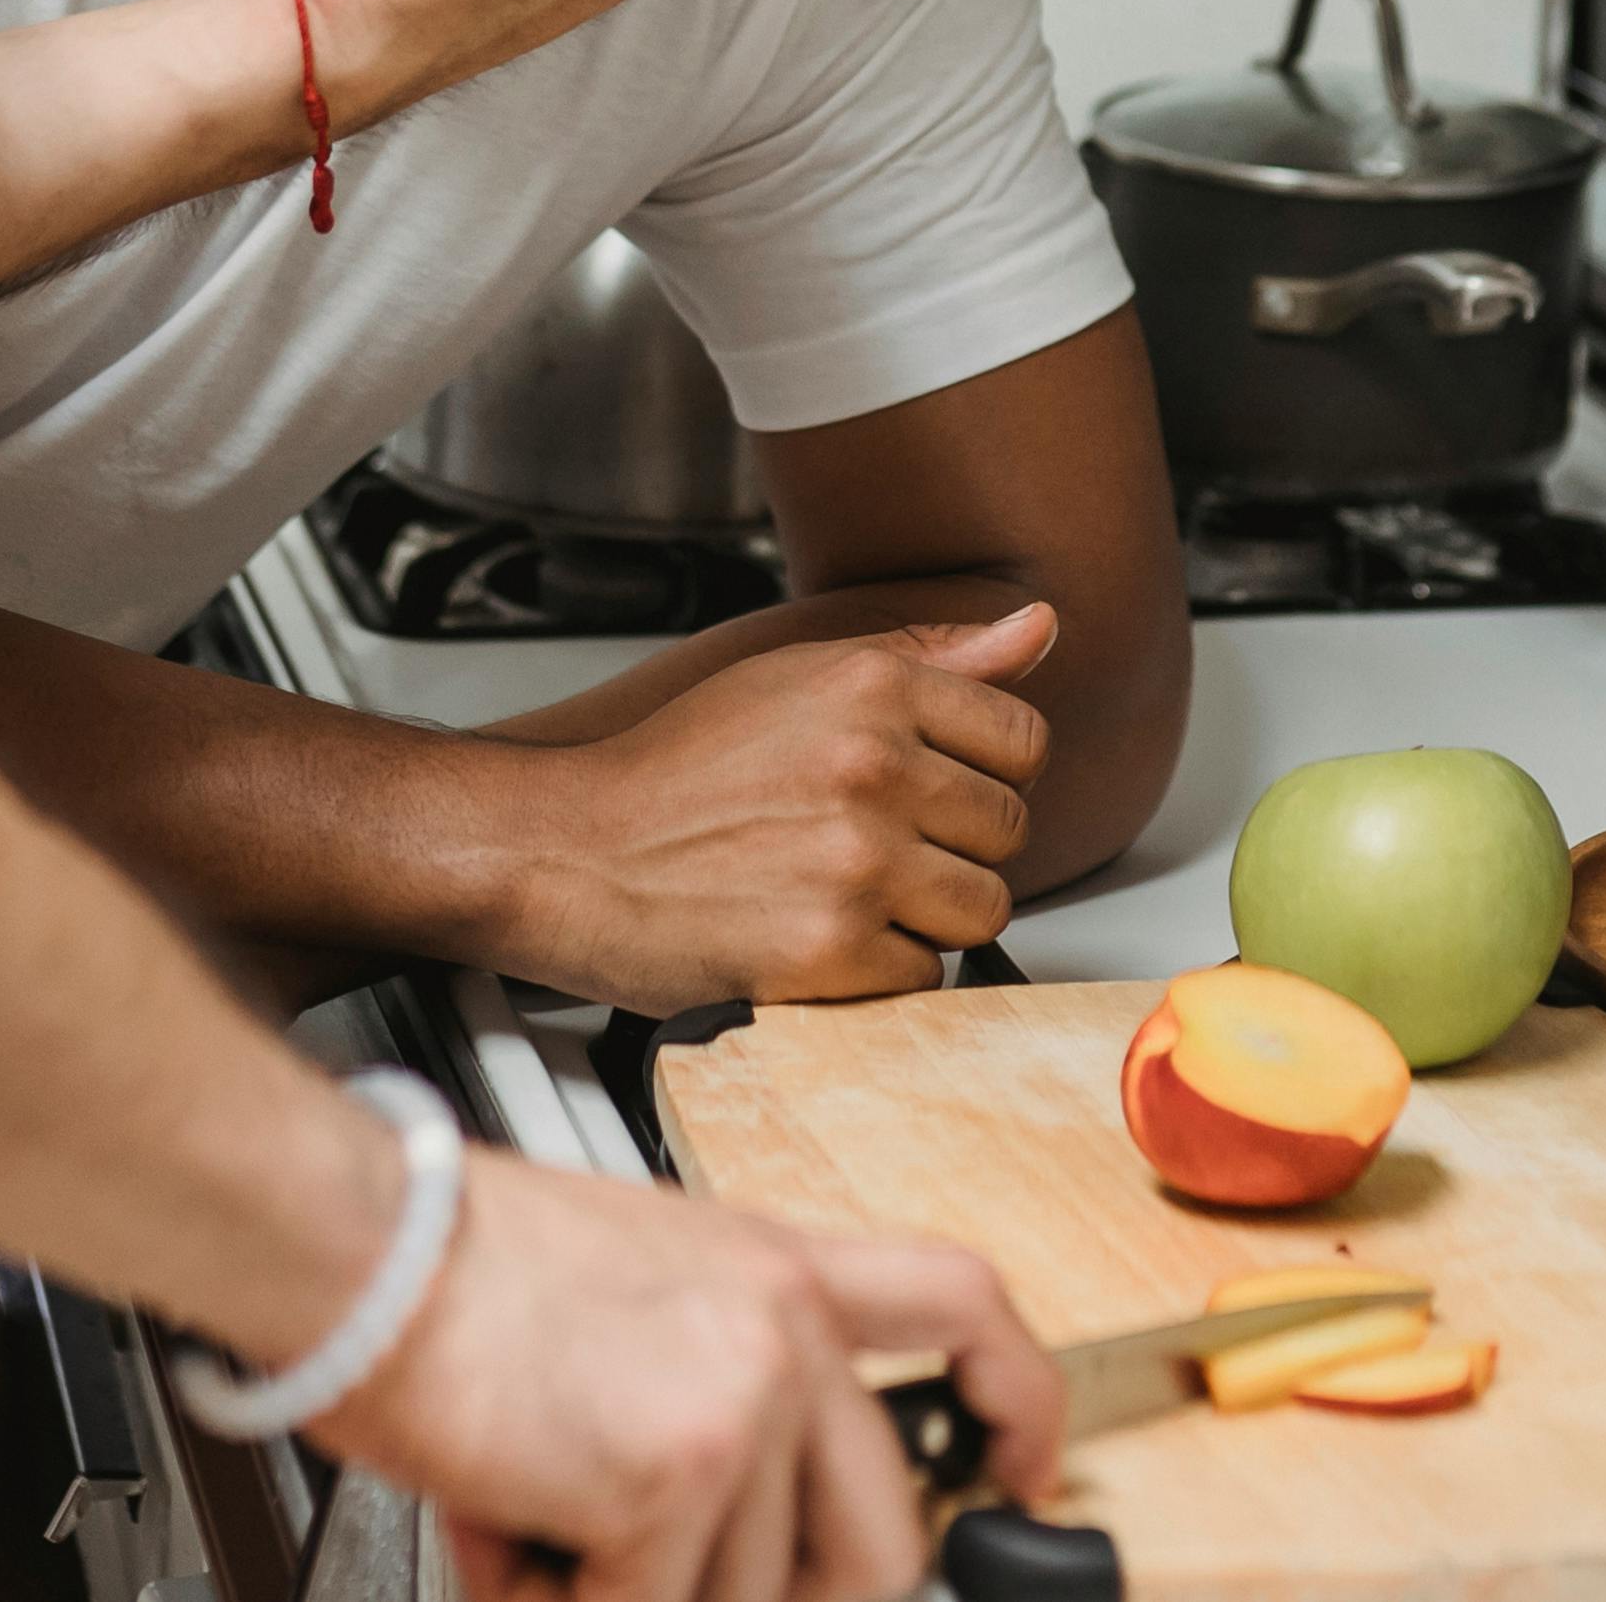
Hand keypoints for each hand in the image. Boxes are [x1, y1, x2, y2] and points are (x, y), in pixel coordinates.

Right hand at [315, 1153, 1066, 1601]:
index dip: (1017, 1404)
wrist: (361, 1248)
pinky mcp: (679, 1470)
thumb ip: (713, 1368)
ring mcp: (744, 1395)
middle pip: (883, 1531)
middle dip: (793, 1598)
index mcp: (774, 1265)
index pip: (961, 1306)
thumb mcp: (635, 1279)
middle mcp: (782, 1323)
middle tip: (668, 1581)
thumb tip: (731, 1523)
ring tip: (540, 1526)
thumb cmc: (453, 1262)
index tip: (1024, 1479)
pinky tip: (509, 1536)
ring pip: (748, 1594)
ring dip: (634, 1592)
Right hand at [493, 611, 1058, 1008]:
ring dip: (924, 917)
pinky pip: (923, 979)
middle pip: (1007, 832)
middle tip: (863, 849)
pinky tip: (814, 939)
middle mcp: (872, 766)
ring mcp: (855, 862)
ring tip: (842, 895)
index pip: (1022, 742)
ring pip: (979, 911)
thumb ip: (931, 658)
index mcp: (872, 686)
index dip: (979, 777)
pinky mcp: (830, 952)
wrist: (564, 851)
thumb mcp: (797, 676)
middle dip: (949, 850)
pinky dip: (878, 975)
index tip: (927, 793)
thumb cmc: (672, 770)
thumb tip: (1041, 627)